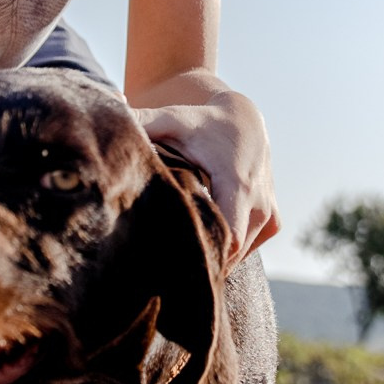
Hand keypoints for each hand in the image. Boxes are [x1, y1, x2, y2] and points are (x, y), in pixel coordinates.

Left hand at [132, 88, 280, 269]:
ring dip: (214, 256)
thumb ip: (142, 123)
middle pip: (231, 253)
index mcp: (237, 183)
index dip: (203, 253)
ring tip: (178, 255)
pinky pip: (249, 249)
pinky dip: (229, 251)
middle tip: (163, 267)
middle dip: (202, 260)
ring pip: (240, 255)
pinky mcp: (272, 220)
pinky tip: (204, 241)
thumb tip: (111, 117)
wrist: (242, 118)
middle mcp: (259, 201)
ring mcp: (269, 213)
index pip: (230, 237)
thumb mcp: (171, 120)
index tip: (170, 259)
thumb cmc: (200, 123)